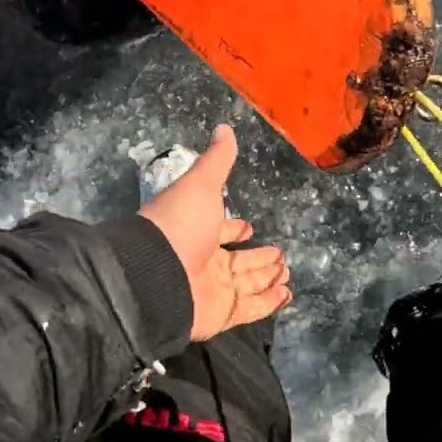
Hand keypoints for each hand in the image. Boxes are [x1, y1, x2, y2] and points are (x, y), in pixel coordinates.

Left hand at [140, 125, 291, 341]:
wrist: (154, 273)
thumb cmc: (178, 225)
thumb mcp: (200, 185)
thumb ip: (217, 160)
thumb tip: (224, 127)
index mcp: (198, 232)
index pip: (222, 232)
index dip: (236, 230)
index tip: (251, 228)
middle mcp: (205, 262)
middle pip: (239, 261)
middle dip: (260, 257)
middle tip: (281, 254)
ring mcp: (213, 290)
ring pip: (248, 284)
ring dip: (268, 278)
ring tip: (287, 271)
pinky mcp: (222, 314)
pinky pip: (251, 308)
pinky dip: (269, 302)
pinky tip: (286, 294)